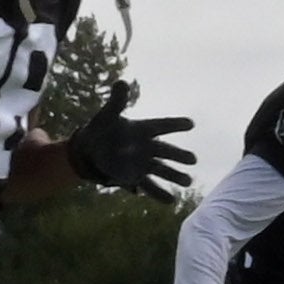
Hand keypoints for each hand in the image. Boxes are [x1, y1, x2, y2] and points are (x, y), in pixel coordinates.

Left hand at [67, 100, 193, 201]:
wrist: (91, 150)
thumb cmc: (102, 129)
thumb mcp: (107, 115)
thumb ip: (116, 101)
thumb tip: (121, 82)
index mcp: (143, 129)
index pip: (162, 126)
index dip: (175, 125)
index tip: (190, 124)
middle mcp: (147, 147)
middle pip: (166, 151)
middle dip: (179, 156)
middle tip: (192, 160)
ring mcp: (143, 163)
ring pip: (162, 170)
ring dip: (175, 176)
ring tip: (187, 182)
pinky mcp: (136, 177)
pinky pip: (150, 187)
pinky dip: (160, 194)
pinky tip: (171, 201)